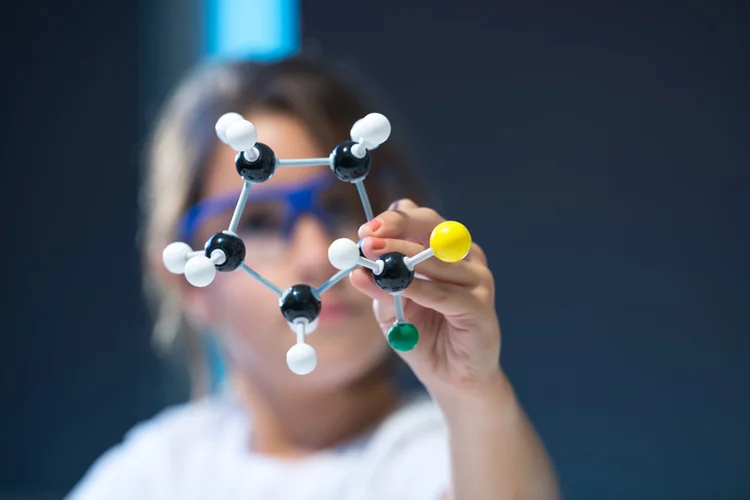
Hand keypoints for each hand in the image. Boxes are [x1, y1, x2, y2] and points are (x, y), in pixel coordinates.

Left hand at [350, 199, 501, 396]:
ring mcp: (477, 279)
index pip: (420, 220)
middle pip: (432, 229)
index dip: (393, 220)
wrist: (451, 378)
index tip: (364, 230)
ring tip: (375, 257)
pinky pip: (445, 293)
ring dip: (403, 256)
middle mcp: (465, 257)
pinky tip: (399, 285)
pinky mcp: (481, 306)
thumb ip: (379, 289)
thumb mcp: (391, 310)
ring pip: (437, 259)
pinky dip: (420, 287)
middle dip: (397, 230)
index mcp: (444, 249)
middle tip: (367, 239)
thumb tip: (355, 272)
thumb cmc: (424, 337)